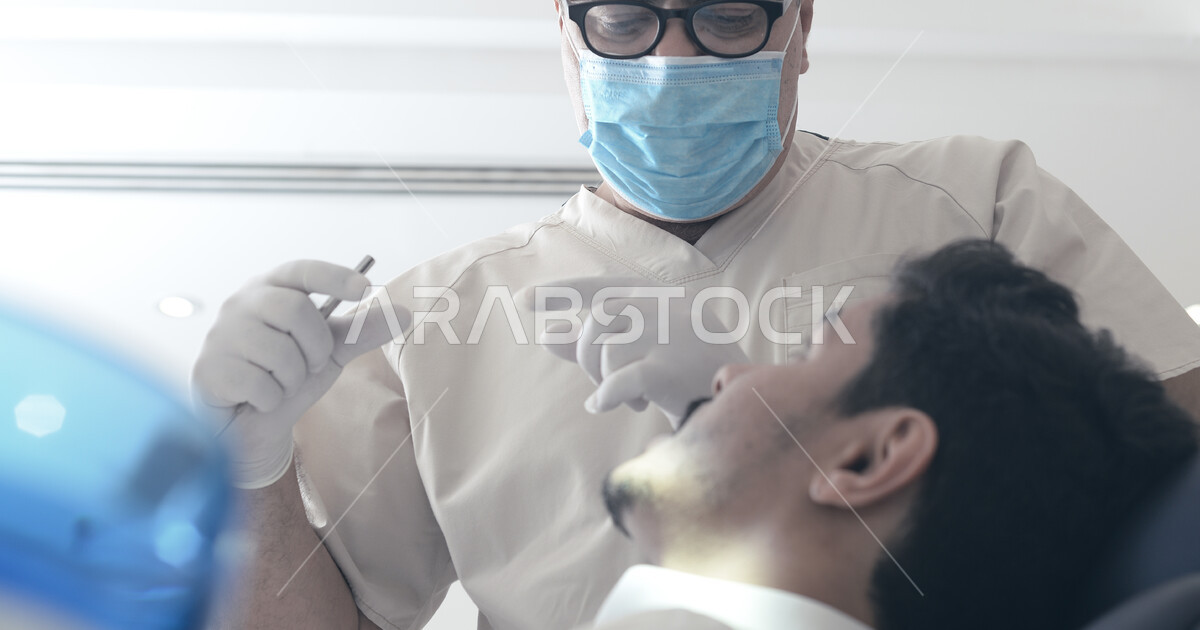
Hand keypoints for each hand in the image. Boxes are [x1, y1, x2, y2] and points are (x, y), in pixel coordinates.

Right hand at [191, 260, 408, 488]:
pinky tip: (258, 398)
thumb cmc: (287, 375)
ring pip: (279, 352)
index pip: (302, 270)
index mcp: (272, 289)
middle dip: (315, 347)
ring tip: (279, 382)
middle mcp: (241, 303)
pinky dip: (271, 399)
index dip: (334, 276)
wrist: (251, 424)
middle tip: (309, 365)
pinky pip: (260, 385)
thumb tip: (405, 313)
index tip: (364, 288)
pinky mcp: (207, 369)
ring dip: (292, 378)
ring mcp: (220, 335)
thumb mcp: (331, 352)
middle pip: (295, 310)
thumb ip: (362, 331)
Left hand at [531, 277, 748, 427]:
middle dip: (586, 355)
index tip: (522, 300)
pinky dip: (606, 395)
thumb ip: (595, 342)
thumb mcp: (642, 350)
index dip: (560, 293)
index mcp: (660, 296)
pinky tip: (604, 406)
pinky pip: (621, 378)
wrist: (748, 401)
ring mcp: (672, 335)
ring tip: (625, 399)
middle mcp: (666, 307)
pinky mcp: (674, 369)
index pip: (600, 287)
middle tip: (601, 382)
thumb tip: (545, 336)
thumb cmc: (690, 373)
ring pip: (607, 350)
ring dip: (604, 379)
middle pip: (598, 320)